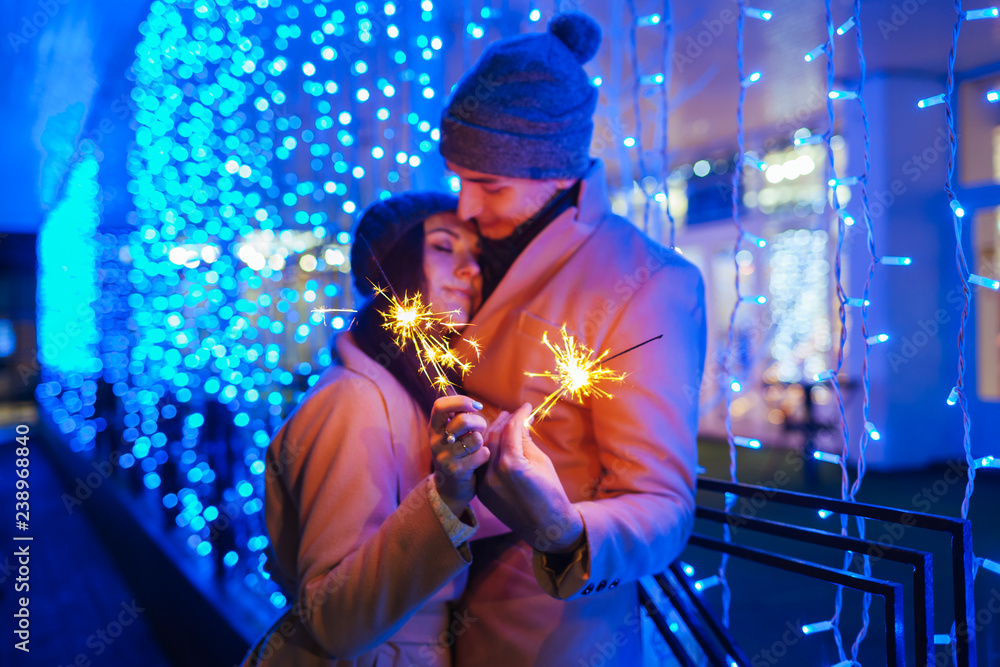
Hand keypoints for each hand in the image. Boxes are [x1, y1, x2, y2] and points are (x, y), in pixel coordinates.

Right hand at [429, 395, 489, 516]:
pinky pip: (481, 454)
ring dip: (482, 442)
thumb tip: (475, 405)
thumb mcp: (451, 435)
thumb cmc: (456, 454)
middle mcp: (435, 441)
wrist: (449, 489)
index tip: (476, 406)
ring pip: (475, 438)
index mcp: (434, 428)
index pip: (440, 405)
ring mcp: (444, 457)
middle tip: (481, 430)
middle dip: (479, 422)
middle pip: (462, 420)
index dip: (461, 401)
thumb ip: (458, 418)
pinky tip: (479, 461)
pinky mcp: (457, 471)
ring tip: (477, 447)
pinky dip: (485, 455)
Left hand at [477, 403, 584, 552]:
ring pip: (484, 449)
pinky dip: (487, 452)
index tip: (527, 407)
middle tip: (513, 413)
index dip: (519, 415)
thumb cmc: (550, 492)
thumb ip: (525, 441)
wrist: (546, 527)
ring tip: (503, 424)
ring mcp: (484, 484)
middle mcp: (492, 473)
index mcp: (511, 464)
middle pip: (495, 436)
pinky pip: (481, 465)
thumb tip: (519, 422)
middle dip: (504, 422)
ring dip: (493, 434)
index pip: (511, 429)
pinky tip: (494, 444)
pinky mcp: (481, 492)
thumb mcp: (541, 461)